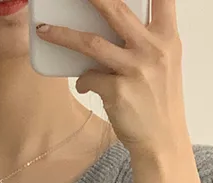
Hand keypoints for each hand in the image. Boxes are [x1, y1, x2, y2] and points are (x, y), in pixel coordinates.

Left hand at [36, 0, 189, 157]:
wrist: (162, 140)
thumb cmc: (159, 101)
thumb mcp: (163, 63)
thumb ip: (145, 41)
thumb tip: (109, 26)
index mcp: (168, 37)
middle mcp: (153, 49)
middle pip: (117, 9)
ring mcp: (135, 69)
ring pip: (91, 43)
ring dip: (63, 35)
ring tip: (45, 29)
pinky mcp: (118, 91)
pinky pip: (88, 77)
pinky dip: (83, 80)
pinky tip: (85, 85)